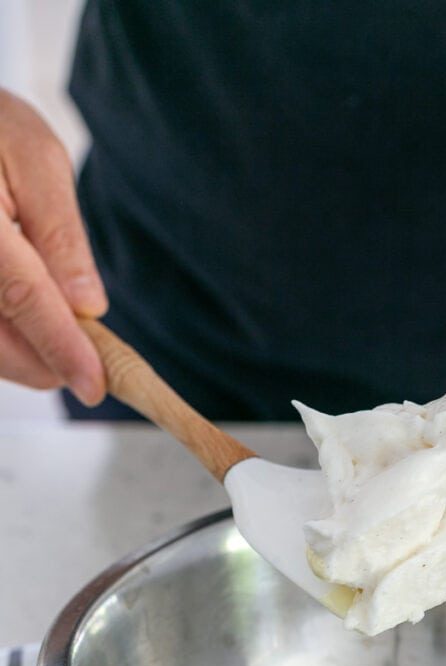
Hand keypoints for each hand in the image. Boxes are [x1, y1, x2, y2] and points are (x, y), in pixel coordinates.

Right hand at [0, 89, 105, 404]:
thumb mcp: (36, 159)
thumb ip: (60, 235)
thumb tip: (87, 305)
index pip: (23, 296)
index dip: (62, 348)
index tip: (94, 385)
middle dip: (47, 360)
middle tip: (89, 357)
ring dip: (26, 353)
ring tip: (57, 325)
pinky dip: (6, 338)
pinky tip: (26, 317)